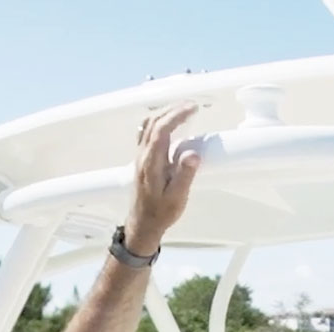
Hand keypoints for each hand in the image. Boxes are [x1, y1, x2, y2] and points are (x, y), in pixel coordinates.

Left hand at [123, 102, 201, 255]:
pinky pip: (146, 132)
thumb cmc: (161, 213)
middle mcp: (143, 155)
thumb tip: (193, 154)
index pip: (162, 130)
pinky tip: (170, 123)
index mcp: (151, 162)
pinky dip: (159, 121)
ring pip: (147, 124)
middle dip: (172, 109)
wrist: (142, 224)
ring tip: (183, 110)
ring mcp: (140, 156)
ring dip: (164, 113)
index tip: (194, 108)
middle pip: (153, 121)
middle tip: (192, 105)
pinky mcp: (141, 159)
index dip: (177, 115)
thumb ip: (185, 175)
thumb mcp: (177, 197)